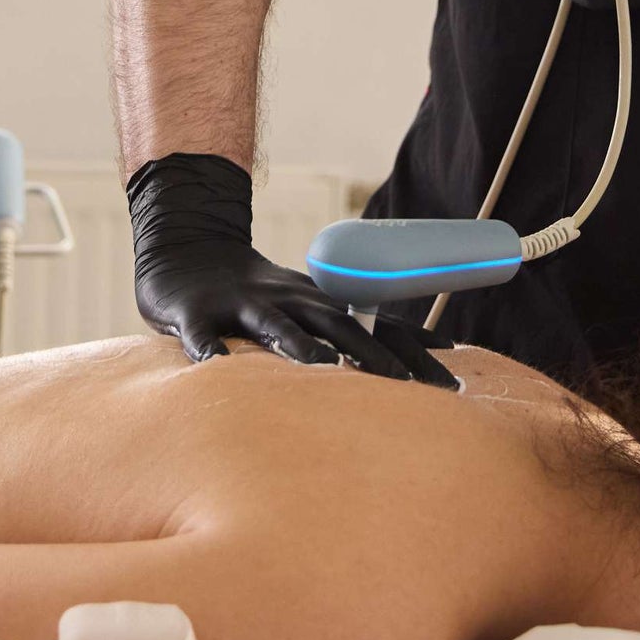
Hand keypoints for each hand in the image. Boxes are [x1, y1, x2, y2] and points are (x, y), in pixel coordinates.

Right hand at [127, 154, 457, 388]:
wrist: (186, 251)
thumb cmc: (257, 295)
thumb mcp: (307, 308)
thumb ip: (349, 334)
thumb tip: (405, 369)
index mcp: (320, 303)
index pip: (375, 323)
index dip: (413, 345)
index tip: (452, 371)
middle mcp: (290, 300)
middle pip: (338, 325)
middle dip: (375, 356)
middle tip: (409, 389)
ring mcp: (242, 304)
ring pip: (274, 324)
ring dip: (298, 345)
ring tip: (322, 369)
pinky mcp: (195, 314)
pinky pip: (202, 335)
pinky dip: (210, 349)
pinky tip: (217, 367)